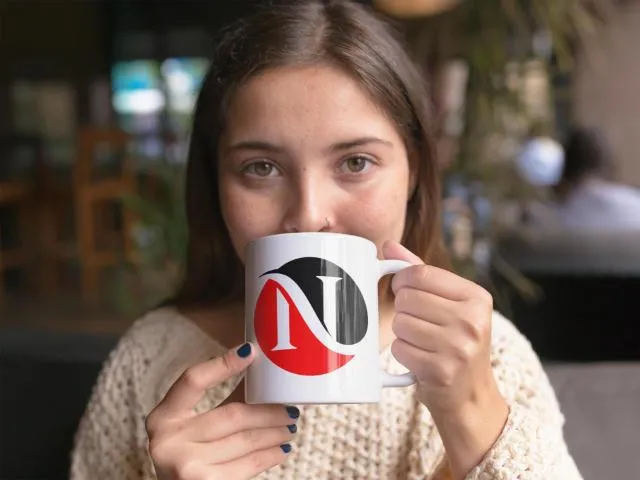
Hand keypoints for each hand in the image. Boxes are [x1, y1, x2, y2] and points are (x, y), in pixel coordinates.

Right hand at [146, 343, 298, 479]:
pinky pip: (248, 466)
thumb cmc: (188, 456)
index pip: (193, 380)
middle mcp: (168, 441)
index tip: (251, 351)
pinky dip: (269, 456)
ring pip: (245, 440)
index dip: (222, 364)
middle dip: (268, 410)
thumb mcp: (191, 428)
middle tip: (290, 408)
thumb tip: (260, 374)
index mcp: (163, 417)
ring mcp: (186, 466)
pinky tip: (281, 450)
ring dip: (274, 432)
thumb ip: (222, 402)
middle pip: (231, 415)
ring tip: (290, 427)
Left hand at [383, 241, 497, 414]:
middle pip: (407, 298)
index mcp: (477, 297)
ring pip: (400, 323)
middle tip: (418, 322)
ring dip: (402, 333)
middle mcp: (472, 320)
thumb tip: (389, 246)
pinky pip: (399, 348)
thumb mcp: (450, 304)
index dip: (402, 281)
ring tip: (421, 341)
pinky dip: (402, 353)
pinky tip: (419, 358)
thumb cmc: (455, 342)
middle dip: (403, 310)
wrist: (471, 395)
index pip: (420, 272)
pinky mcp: (442, 370)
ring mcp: (459, 347)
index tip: (405, 290)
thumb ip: (420, 272)